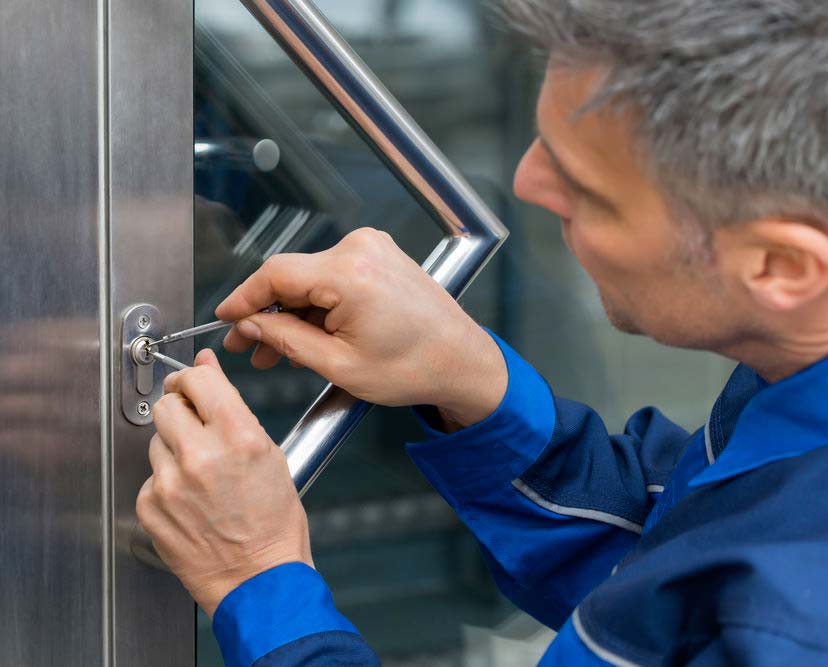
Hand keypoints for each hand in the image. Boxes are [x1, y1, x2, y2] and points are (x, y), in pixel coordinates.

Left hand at [135, 349, 311, 616]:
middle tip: (195, 426)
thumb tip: (206, 369)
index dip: (193, 378)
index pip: (197, 380)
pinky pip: (150, 476)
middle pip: (167, 405)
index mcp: (238, 437)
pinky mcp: (150, 507)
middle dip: (180, 410)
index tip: (192, 382)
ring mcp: (170, 483)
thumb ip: (233, 408)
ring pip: (156, 440)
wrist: (258, 580)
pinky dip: (166, 482)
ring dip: (174, 448)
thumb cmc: (273, 524)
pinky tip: (190, 499)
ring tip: (200, 474)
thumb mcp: (269, 455)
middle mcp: (201, 456)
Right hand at [217, 227, 506, 428]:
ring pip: (311, 279)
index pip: (275, 274)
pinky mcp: (379, 257)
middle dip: (267, 314)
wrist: (461, 361)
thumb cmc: (414, 368)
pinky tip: (307, 334)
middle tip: (248, 347)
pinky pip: (332, 277)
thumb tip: (250, 325)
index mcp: (350, 274)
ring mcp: (373, 249)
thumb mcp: (339, 365)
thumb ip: (286, 339)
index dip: (243, 298)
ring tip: (277, 351)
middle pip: (292, 276)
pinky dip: (317, 305)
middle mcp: (361, 250)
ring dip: (292, 313)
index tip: (225, 318)